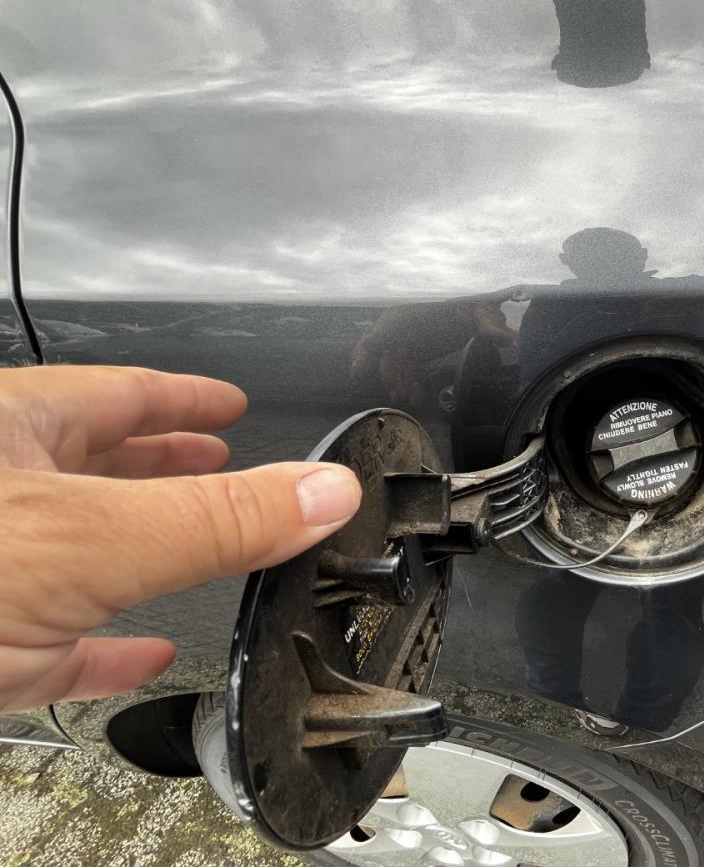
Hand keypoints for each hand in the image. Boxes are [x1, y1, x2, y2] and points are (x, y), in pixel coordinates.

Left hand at [0, 366, 361, 712]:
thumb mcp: (92, 539)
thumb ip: (216, 519)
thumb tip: (323, 491)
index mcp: (14, 430)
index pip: (122, 395)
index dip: (189, 399)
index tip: (232, 404)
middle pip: (95, 464)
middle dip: (167, 463)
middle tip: (218, 457)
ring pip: (77, 552)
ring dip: (144, 553)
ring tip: (197, 545)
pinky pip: (56, 643)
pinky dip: (106, 650)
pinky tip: (141, 658)